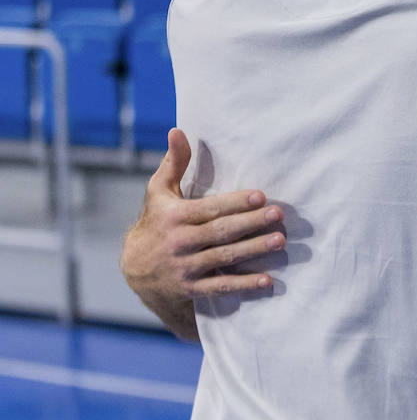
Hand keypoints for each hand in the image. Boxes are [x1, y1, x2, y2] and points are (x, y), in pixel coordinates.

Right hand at [120, 128, 284, 305]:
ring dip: (253, 250)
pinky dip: (244, 286)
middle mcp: (178, 242)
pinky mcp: (191, 289)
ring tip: (279, 241)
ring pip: (223, 258)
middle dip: (250, 223)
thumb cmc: (156, 221)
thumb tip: (178, 130)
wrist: (135, 269)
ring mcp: (185, 268)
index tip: (262, 196)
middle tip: (278, 215)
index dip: (235, 203)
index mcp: (174, 217)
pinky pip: (220, 287)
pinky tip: (267, 281)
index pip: (209, 209)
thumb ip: (174, 162)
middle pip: (220, 232)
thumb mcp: (158, 191)